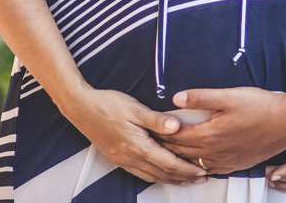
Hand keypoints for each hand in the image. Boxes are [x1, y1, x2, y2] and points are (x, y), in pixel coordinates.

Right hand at [60, 87, 207, 184]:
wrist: (81, 109)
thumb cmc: (108, 105)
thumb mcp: (135, 109)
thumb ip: (157, 120)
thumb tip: (177, 127)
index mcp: (138, 146)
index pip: (169, 163)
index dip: (187, 169)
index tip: (203, 170)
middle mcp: (132, 158)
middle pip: (163, 174)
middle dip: (184, 177)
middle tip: (202, 178)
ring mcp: (124, 161)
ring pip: (152, 176)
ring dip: (171, 179)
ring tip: (187, 180)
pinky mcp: (118, 159)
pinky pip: (142, 174)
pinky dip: (156, 176)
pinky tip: (162, 174)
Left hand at [157, 87, 285, 173]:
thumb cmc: (261, 107)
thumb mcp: (229, 96)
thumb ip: (201, 97)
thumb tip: (176, 97)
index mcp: (210, 135)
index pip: (176, 135)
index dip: (161, 131)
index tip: (148, 127)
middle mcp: (215, 153)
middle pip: (181, 151)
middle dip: (165, 146)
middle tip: (151, 140)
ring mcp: (226, 161)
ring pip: (194, 164)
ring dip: (179, 158)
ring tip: (166, 152)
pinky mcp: (236, 165)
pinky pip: (210, 170)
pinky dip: (197, 167)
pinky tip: (195, 164)